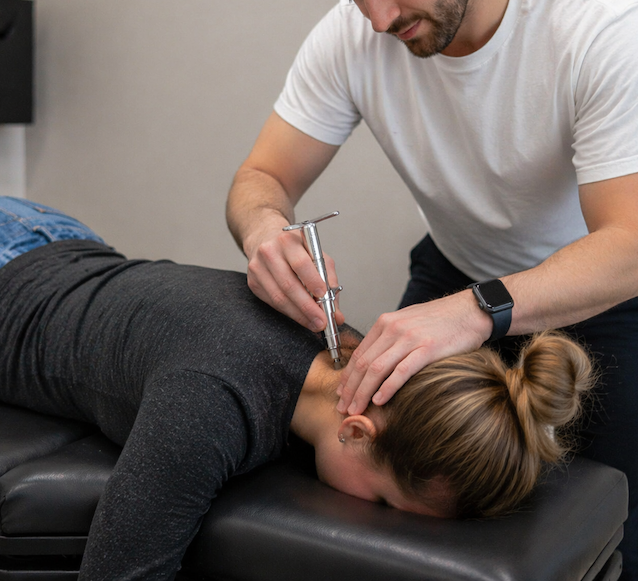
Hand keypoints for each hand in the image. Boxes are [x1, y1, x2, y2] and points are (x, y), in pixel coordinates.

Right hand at [245, 225, 344, 331]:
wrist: (265, 239)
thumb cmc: (294, 248)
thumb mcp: (316, 254)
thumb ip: (329, 281)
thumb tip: (336, 313)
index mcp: (288, 241)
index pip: (301, 264)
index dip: (313, 282)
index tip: (324, 297)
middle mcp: (269, 252)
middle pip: (289, 285)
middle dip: (307, 307)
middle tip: (321, 321)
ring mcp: (258, 268)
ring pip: (279, 297)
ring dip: (299, 315)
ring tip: (313, 323)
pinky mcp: (253, 282)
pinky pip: (272, 302)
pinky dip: (289, 312)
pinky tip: (300, 316)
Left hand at [336, 291, 490, 414]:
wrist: (470, 310)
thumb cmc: (440, 320)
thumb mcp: (407, 322)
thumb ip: (389, 339)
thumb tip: (374, 362)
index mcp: (385, 323)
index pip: (359, 354)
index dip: (347, 377)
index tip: (341, 393)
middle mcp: (393, 329)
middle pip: (363, 364)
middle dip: (350, 389)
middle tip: (343, 407)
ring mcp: (410, 338)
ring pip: (377, 369)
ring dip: (363, 392)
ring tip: (356, 409)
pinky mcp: (427, 349)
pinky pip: (401, 371)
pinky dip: (387, 388)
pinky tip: (379, 400)